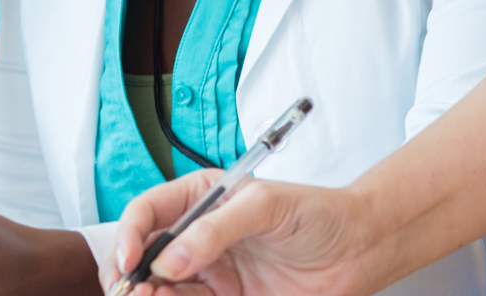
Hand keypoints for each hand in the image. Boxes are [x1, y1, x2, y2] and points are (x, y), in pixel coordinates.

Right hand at [105, 172, 372, 295]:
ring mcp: (210, 272)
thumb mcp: (265, 206)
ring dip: (147, 295)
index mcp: (201, 198)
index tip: (129, 260)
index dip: (129, 234)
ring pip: (159, 288)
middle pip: (143, 256)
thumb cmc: (318, 214)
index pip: (147, 213)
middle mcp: (198, 236)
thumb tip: (171, 259)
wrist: (357, 251)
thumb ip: (215, 230)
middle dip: (127, 273)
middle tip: (131, 289)